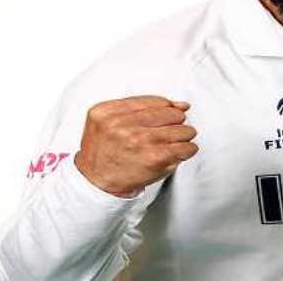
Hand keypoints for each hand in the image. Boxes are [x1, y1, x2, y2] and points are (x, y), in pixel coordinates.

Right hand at [74, 95, 198, 196]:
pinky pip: (185, 147)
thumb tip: (181, 105)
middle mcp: (123, 124)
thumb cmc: (105, 152)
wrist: (95, 182)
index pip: (155, 101)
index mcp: (109, 111)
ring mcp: (139, 140)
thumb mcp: (107, 120)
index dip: (167, 108)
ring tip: (176, 142)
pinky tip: (181, 151)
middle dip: (176, 122)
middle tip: (172, 130)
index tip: (171, 114)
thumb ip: (140, 108)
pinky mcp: (154, 158)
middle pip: (171, 114)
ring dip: (184, 136)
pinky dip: (188, 149)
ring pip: (182, 129)